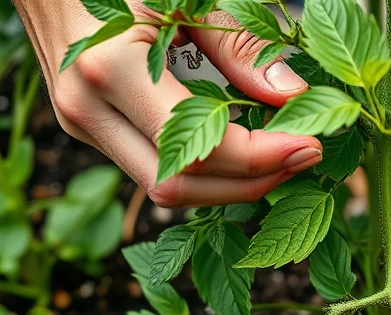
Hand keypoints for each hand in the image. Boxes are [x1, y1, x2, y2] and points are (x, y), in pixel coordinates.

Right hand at [13, 0, 321, 206]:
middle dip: (250, 184)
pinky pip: (150, 166)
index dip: (262, 158)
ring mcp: (80, 124)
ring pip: (163, 189)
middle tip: (304, 158)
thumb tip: (295, 96)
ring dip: (226, 184)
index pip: (199, 149)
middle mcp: (86, 110)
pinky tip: (240, 146)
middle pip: (180, 189)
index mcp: (109, 70)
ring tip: (280, 155)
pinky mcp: (86, 127)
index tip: (310, 145)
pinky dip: (201, 168)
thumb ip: (240, 48)